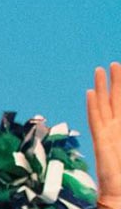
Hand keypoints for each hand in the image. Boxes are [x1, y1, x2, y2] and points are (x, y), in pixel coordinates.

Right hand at [87, 62, 120, 205]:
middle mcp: (117, 132)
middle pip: (115, 102)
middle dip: (116, 82)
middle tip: (113, 64)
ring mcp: (108, 137)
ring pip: (104, 106)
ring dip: (103, 88)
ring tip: (101, 69)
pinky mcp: (102, 144)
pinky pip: (96, 121)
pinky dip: (93, 106)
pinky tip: (92, 92)